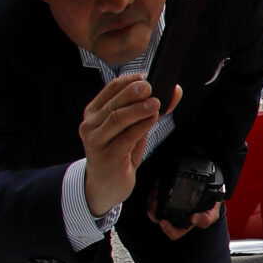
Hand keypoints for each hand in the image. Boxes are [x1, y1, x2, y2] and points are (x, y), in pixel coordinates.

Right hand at [78, 72, 175, 216]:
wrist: (106, 186)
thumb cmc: (119, 155)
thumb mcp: (131, 130)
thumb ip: (146, 113)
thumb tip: (172, 93)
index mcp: (94, 113)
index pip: (110, 90)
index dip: (129, 81)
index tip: (146, 76)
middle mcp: (90, 125)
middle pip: (114, 104)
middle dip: (133, 93)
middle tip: (150, 86)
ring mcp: (96, 141)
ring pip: (117, 119)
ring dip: (138, 109)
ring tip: (155, 103)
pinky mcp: (106, 156)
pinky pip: (125, 138)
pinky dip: (140, 127)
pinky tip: (152, 120)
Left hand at [150, 193, 220, 240]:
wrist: (212, 190)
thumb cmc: (211, 205)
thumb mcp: (212, 213)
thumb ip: (206, 219)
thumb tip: (193, 219)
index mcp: (184, 224)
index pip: (174, 233)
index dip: (167, 229)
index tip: (163, 221)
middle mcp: (175, 217)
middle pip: (158, 219)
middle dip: (153, 210)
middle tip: (155, 200)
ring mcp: (169, 207)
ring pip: (154, 207)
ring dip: (152, 198)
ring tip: (156, 190)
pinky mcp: (166, 197)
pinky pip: (155, 196)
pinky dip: (155, 189)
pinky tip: (158, 184)